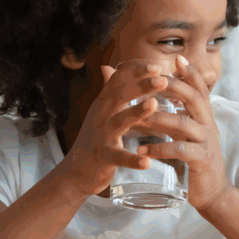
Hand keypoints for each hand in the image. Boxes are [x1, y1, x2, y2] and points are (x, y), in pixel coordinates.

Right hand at [62, 62, 168, 197]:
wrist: (75, 172)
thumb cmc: (96, 138)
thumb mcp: (101, 113)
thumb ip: (109, 91)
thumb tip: (108, 66)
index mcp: (104, 104)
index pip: (118, 80)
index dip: (136, 71)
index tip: (158, 66)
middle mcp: (101, 115)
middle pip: (120, 95)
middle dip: (141, 85)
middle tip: (163, 79)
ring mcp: (100, 136)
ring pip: (119, 121)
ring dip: (136, 112)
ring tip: (154, 104)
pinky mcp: (102, 157)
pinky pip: (118, 157)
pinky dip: (132, 159)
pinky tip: (146, 162)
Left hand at [135, 56, 226, 210]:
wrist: (213, 192)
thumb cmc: (194, 161)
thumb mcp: (186, 135)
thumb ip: (173, 117)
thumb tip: (153, 99)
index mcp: (205, 118)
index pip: (200, 90)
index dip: (190, 74)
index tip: (176, 57)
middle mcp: (208, 126)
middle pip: (194, 98)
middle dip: (174, 86)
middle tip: (152, 80)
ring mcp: (206, 143)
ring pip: (183, 123)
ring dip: (158, 119)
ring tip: (136, 118)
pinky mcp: (201, 161)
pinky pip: (180, 150)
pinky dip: (160, 149)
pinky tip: (143, 150)